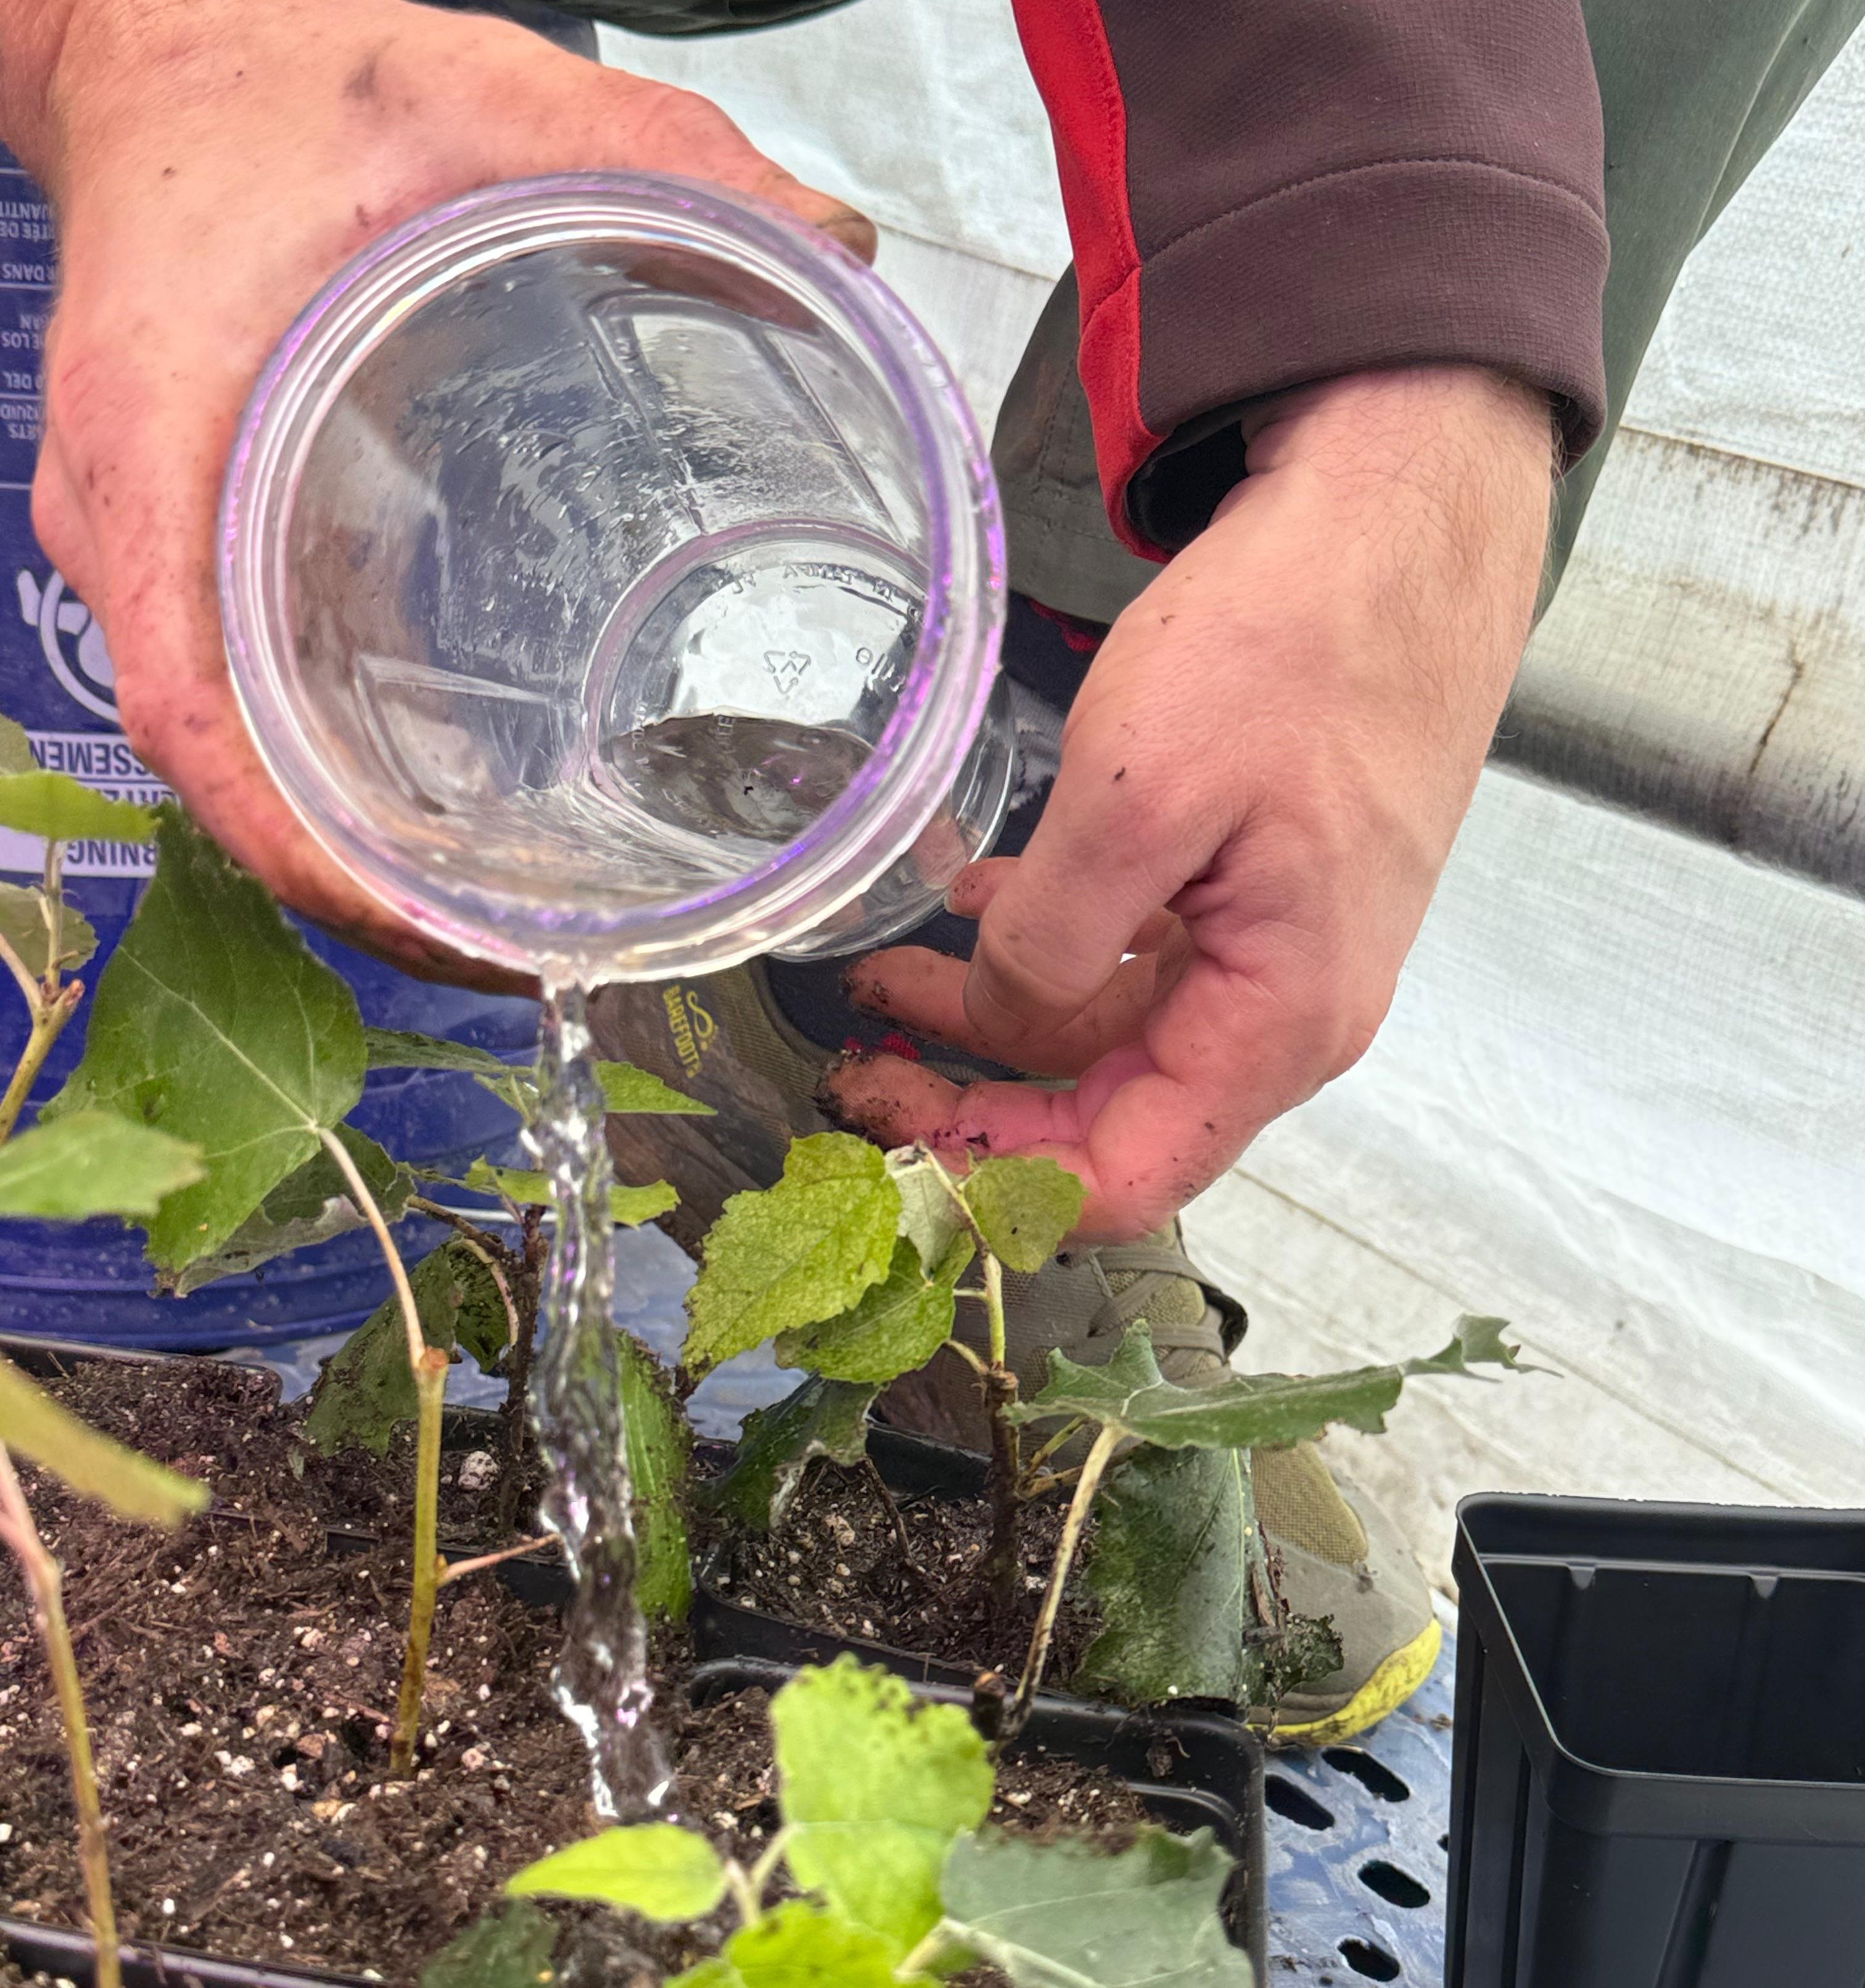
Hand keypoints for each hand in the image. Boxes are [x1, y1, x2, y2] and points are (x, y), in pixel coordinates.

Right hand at [11, 0, 871, 988]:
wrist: (155, 53)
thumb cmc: (280, 82)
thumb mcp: (477, 98)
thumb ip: (663, 160)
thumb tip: (839, 255)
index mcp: (159, 446)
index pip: (197, 719)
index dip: (311, 855)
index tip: (443, 928)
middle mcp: (137, 530)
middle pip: (229, 784)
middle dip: (370, 899)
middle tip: (536, 961)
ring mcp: (156, 555)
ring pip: (238, 768)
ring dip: (360, 870)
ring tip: (517, 934)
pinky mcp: (198, 554)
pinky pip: (250, 711)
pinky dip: (342, 796)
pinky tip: (457, 829)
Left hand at [826, 366, 1552, 1241]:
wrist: (1405, 516)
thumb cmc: (1299, 642)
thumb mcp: (1138, 796)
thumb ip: (1052, 944)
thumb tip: (1002, 1017)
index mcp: (1276, 1022)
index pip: (1129, 1178)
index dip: (1002, 1186)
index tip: (890, 1142)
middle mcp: (1287, 1012)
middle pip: (1112, 1116)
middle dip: (979, 1105)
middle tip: (856, 1068)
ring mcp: (1277, 947)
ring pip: (1113, 1031)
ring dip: (998, 1017)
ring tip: (885, 978)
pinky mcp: (1260, 883)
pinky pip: (1140, 953)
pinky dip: (1052, 946)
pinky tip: (978, 904)